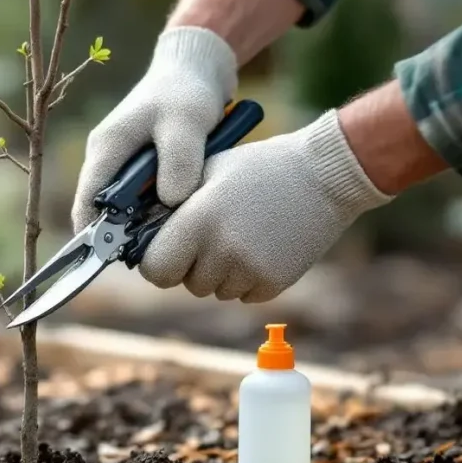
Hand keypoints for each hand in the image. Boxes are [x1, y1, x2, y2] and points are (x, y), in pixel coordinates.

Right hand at [71, 26, 237, 231]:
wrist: (197, 69)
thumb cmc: (186, 92)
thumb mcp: (186, 123)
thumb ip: (179, 163)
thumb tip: (169, 203)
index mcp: (105, 148)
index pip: (86, 203)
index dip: (94, 235)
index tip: (116, 257)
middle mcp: (107, 159)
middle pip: (104, 212)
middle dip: (126, 233)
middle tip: (158, 247)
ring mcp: (122, 164)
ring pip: (125, 208)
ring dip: (144, 222)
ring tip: (172, 232)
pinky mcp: (141, 168)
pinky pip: (142, 200)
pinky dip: (157, 210)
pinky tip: (180, 215)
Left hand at [138, 110, 392, 301]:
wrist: (324, 175)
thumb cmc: (258, 168)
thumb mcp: (207, 172)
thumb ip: (172, 205)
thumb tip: (137, 232)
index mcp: (198, 220)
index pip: (154, 270)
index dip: (157, 262)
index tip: (165, 251)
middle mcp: (222, 250)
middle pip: (185, 283)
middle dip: (189, 265)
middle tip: (210, 237)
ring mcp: (250, 270)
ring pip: (214, 290)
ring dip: (219, 272)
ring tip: (240, 236)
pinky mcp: (274, 283)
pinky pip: (243, 294)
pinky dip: (246, 279)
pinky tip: (261, 247)